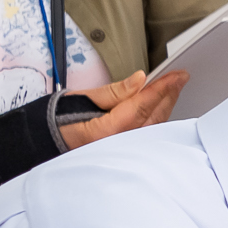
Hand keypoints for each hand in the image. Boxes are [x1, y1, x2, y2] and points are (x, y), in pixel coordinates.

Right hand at [59, 68, 189, 149]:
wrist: (46, 142)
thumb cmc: (58, 122)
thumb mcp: (81, 100)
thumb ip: (113, 92)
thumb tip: (139, 80)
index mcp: (105, 132)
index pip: (141, 106)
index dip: (161, 89)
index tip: (176, 76)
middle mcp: (119, 145)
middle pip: (153, 117)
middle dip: (169, 95)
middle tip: (181, 77)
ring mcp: (124, 151)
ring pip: (154, 126)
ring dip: (166, 105)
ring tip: (175, 87)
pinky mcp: (127, 151)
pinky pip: (148, 133)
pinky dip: (158, 117)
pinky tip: (164, 105)